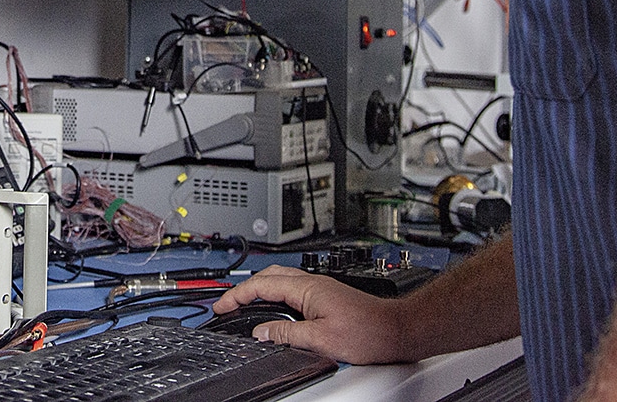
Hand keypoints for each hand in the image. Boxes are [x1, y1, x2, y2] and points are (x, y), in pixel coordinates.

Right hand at [211, 265, 408, 362]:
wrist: (395, 330)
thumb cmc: (368, 333)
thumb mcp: (322, 340)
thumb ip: (288, 335)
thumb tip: (262, 334)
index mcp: (307, 288)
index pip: (262, 285)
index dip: (237, 296)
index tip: (221, 306)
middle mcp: (312, 282)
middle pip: (268, 276)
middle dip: (243, 289)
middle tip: (227, 305)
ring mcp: (319, 288)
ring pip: (280, 281)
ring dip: (258, 291)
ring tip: (244, 306)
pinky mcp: (325, 296)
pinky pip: (291, 289)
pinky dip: (274, 296)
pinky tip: (273, 309)